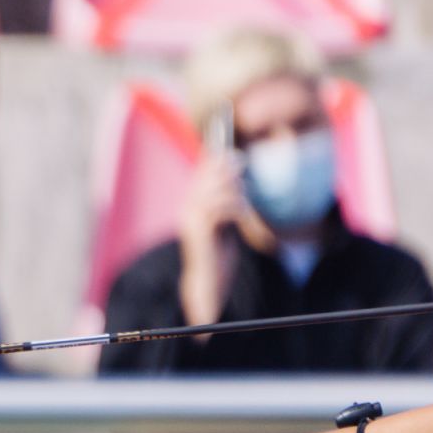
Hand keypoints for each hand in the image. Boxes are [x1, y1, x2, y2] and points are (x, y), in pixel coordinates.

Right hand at [177, 152, 244, 327]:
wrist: (208, 281)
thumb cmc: (219, 254)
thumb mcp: (224, 223)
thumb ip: (225, 203)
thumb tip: (236, 179)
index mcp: (191, 207)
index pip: (199, 176)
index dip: (212, 161)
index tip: (228, 151)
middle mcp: (187, 211)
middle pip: (205, 178)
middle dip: (225, 170)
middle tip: (241, 163)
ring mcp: (191, 220)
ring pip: (214, 191)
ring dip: (233, 189)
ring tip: (244, 195)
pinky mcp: (200, 230)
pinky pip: (219, 208)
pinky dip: (234, 207)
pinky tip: (243, 212)